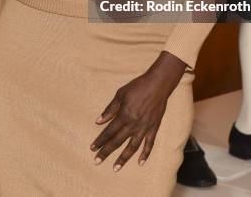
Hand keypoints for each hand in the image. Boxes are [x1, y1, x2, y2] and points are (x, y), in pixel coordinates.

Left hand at [90, 51, 186, 171]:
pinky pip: (149, 143)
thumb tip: (98, 121)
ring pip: (132, 146)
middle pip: (117, 141)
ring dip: (123, 158)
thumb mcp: (120, 94)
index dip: (100, 140)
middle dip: (106, 151)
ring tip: (115, 168)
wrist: (158, 84)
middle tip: (97, 161)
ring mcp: (145, 127)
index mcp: (124, 114)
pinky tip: (140, 163)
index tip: (92, 148)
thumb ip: (110, 109)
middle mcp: (134, 123)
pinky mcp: (154, 127)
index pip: (109, 131)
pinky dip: (145, 154)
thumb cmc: (137, 86)